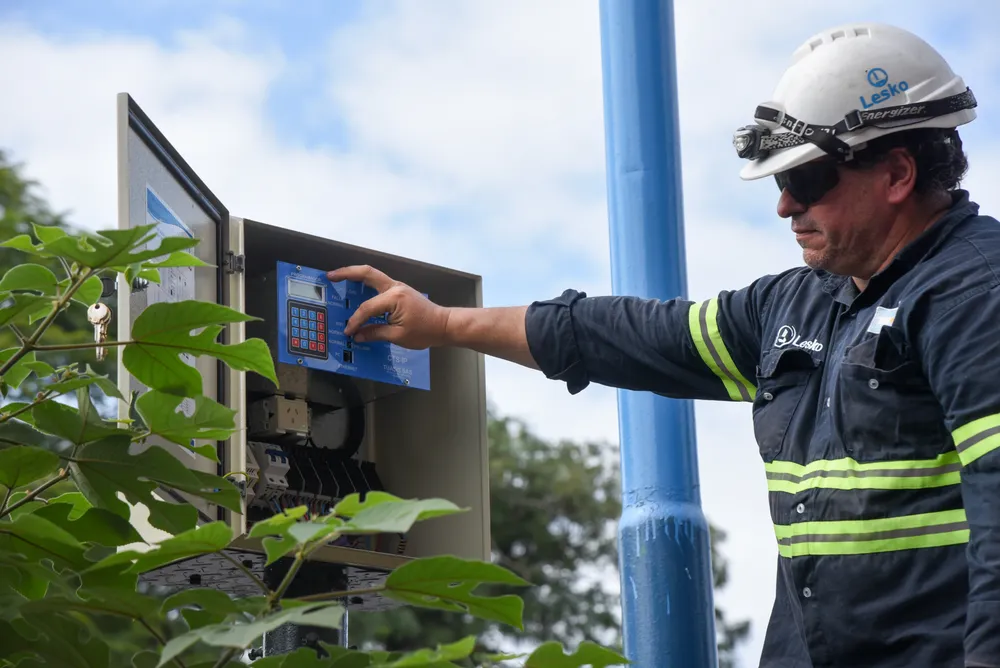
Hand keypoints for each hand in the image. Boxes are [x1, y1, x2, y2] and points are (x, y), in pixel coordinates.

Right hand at [326, 265, 450, 348]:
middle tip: (330, 276)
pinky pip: (378, 284)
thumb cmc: (426, 331)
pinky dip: (366, 283)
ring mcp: (398, 287)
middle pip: (367, 273)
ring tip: (339, 277)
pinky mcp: (399, 291)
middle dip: (347, 273)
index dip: (355, 320)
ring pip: (373, 274)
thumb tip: (357, 335)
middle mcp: (395, 287)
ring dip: (355, 274)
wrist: (444, 324)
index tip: (348, 331)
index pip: (367, 308)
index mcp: (395, 297)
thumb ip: (375, 333)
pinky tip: (356, 288)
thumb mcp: (399, 336)